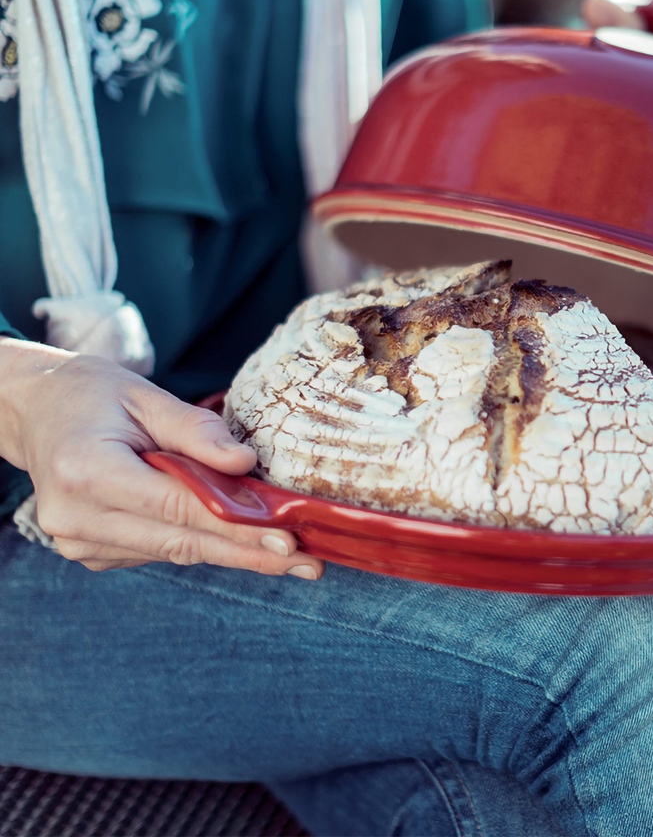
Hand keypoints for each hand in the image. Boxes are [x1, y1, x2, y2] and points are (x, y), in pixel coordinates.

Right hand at [0, 339, 324, 575]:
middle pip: (182, 543)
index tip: (288, 539)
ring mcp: (80, 542)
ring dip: (234, 551)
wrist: (37, 412)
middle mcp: (77, 518)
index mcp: (86, 473)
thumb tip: (245, 465)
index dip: (237, 527)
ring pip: (176, 552)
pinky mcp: (92, 552)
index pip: (179, 509)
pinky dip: (203, 542)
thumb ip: (197, 432)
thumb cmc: (92, 395)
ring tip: (291, 554)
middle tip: (308, 563)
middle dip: (250, 554)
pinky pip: (161, 550)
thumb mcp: (146, 396)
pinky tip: (242, 539)